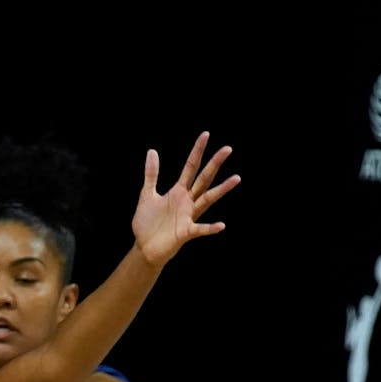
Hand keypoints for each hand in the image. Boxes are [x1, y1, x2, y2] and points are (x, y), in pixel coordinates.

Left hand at [131, 131, 239, 266]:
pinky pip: (200, 229)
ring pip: (207, 199)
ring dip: (221, 190)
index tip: (205, 134)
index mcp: (178, 191)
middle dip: (214, 164)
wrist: (144, 247)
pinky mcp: (185, 232)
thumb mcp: (147, 195)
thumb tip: (152, 150)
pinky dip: (210, 228)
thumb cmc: (147, 223)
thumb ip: (151, 174)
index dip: (197, 151)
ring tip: (237, 178)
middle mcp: (187, 201)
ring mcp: (188, 216)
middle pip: (203, 179)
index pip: (190, 167)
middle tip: (227, 148)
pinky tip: (222, 225)